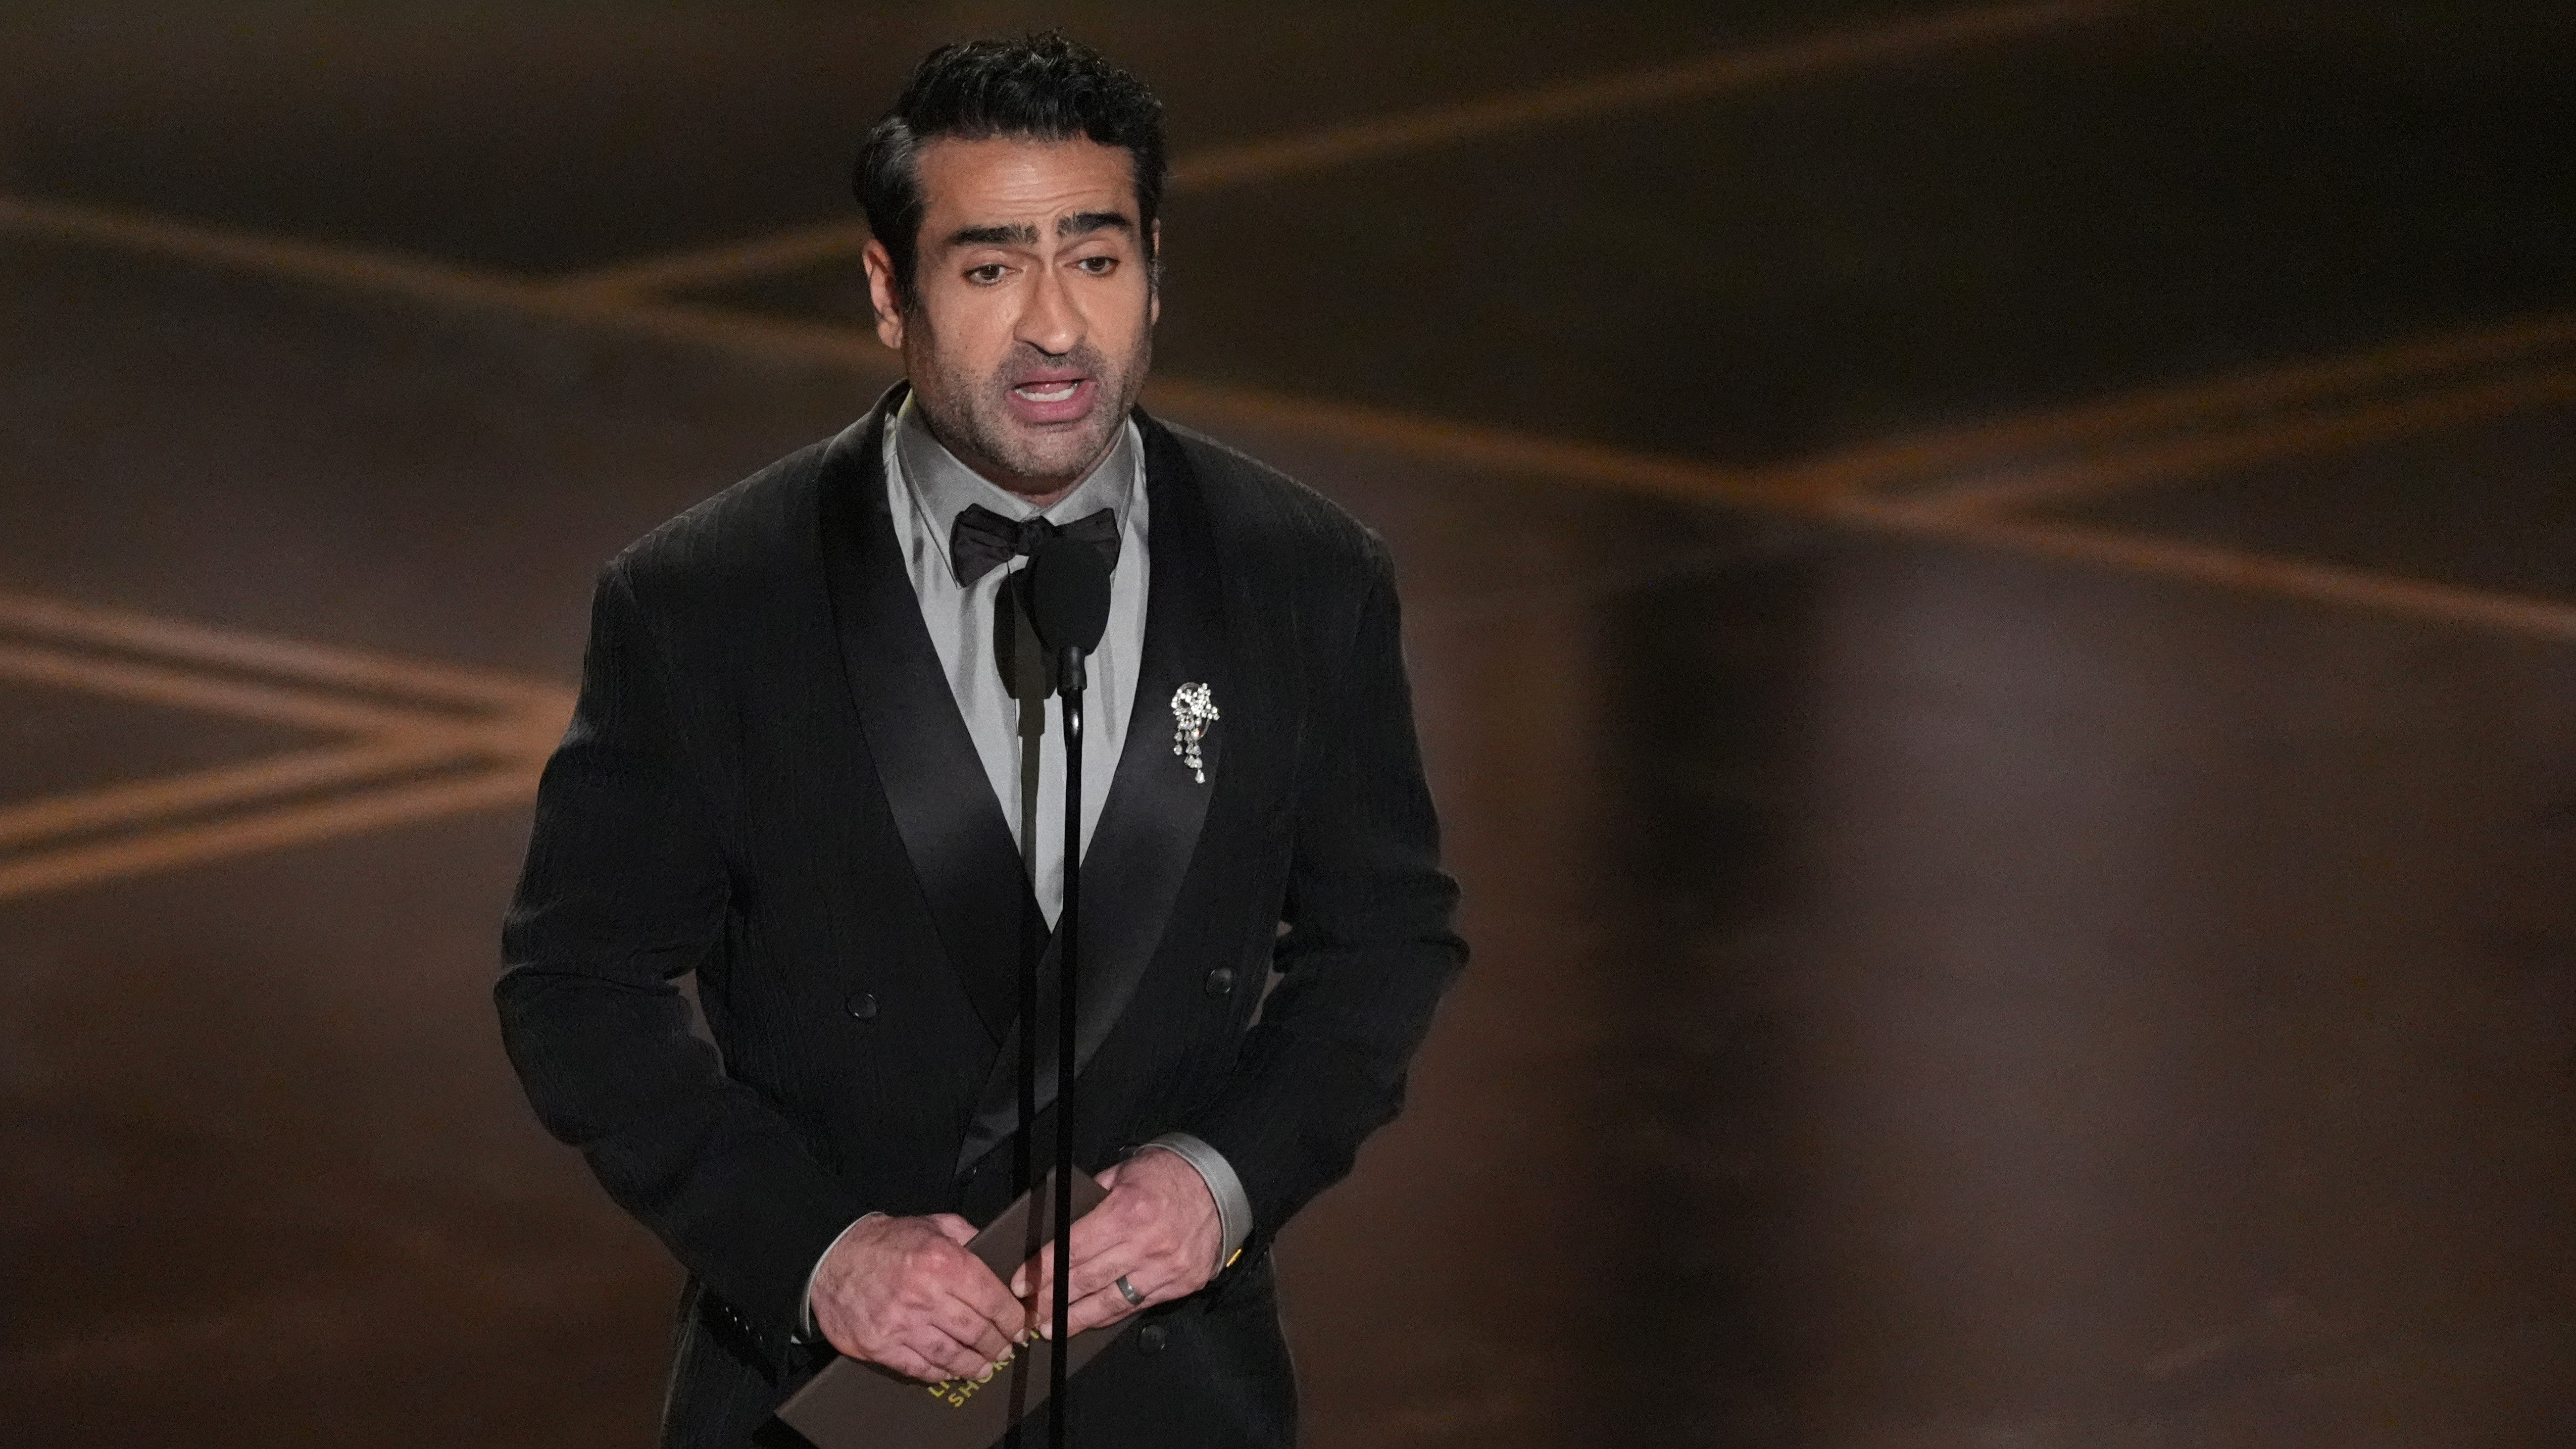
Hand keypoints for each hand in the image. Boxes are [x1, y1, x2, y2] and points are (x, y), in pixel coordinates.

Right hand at [810, 1213, 1026, 1382]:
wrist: (833, 1257)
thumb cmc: (887, 1242)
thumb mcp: (934, 1225)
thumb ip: (969, 1238)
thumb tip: (999, 1257)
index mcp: (942, 1261)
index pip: (992, 1299)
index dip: (1011, 1318)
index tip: (1019, 1325)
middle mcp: (924, 1294)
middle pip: (976, 1331)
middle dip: (997, 1344)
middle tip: (1005, 1348)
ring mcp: (900, 1324)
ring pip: (951, 1355)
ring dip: (974, 1365)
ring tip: (985, 1365)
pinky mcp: (880, 1345)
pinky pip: (920, 1368)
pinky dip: (941, 1372)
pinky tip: (952, 1370)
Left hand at [1011, 1151, 1219, 1337]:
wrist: (1221, 1185)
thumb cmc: (1168, 1174)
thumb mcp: (1123, 1173)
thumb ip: (1092, 1199)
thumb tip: (1060, 1225)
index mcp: (1127, 1212)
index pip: (1073, 1249)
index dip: (1044, 1269)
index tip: (1022, 1284)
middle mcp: (1147, 1245)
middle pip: (1087, 1280)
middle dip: (1053, 1299)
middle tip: (1029, 1314)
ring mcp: (1166, 1269)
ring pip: (1112, 1302)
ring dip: (1077, 1318)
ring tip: (1053, 1327)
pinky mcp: (1182, 1284)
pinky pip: (1139, 1305)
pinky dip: (1112, 1315)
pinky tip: (1093, 1320)